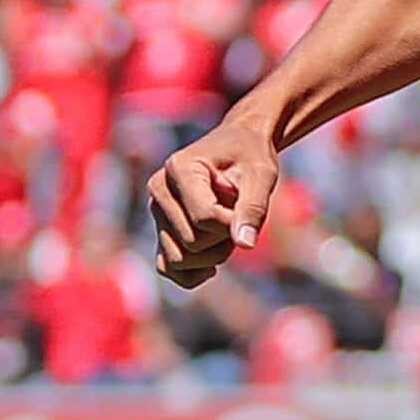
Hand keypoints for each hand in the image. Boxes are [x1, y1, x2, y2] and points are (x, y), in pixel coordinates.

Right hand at [148, 119, 279, 287]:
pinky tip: (214, 263)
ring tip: (228, 228)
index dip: (233, 221)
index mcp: (179, 168)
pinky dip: (191, 273)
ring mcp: (157, 211)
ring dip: (212, 256)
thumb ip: (254, 207)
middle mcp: (159, 190)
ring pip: (178, 259)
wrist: (239, 146)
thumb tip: (245, 244)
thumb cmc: (251, 156)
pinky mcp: (161, 228)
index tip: (248, 202)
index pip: (204, 217)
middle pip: (192, 242)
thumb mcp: (261, 174)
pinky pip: (166, 267)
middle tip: (240, 214)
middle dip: (224, 238)